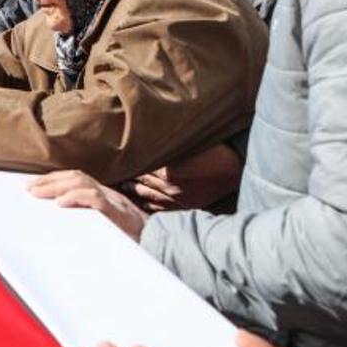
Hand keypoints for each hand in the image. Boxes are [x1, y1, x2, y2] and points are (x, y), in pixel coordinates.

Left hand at [28, 170, 148, 240]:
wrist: (160, 247)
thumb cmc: (132, 241)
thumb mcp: (106, 228)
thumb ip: (88, 222)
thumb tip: (62, 220)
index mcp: (104, 197)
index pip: (76, 179)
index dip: (54, 179)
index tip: (33, 186)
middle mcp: (108, 194)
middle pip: (75, 177)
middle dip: (50, 181)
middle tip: (29, 189)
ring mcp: (114, 202)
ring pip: (82, 183)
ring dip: (57, 186)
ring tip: (38, 193)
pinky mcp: (118, 214)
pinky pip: (96, 199)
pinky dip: (77, 198)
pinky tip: (61, 203)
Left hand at [121, 144, 242, 211]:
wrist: (237, 167)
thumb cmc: (213, 149)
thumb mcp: (187, 141)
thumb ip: (164, 142)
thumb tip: (146, 139)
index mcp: (167, 169)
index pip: (139, 166)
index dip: (127, 162)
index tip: (113, 158)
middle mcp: (169, 186)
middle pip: (140, 180)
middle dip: (126, 176)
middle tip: (109, 173)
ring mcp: (176, 198)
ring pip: (147, 194)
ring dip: (133, 189)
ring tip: (120, 185)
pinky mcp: (184, 205)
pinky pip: (160, 207)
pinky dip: (148, 202)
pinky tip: (139, 199)